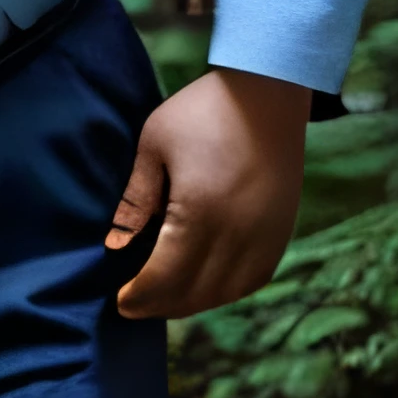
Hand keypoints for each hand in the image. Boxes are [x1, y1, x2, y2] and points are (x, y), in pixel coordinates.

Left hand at [107, 66, 310, 320]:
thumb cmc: (203, 111)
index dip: (140, 295)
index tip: (120, 300)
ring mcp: (265, 234)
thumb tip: (115, 245)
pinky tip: (206, 287)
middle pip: (195, 292)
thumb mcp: (154, 145)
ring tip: (166, 298)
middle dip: (160, 305)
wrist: (268, 91)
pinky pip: (255, 278)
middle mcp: (238, 231)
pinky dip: (227, 290)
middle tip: (135, 305)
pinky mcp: (282, 229)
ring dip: (193, 303)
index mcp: (201, 211)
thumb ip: (135, 199)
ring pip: (226, 292)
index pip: (165, 276)